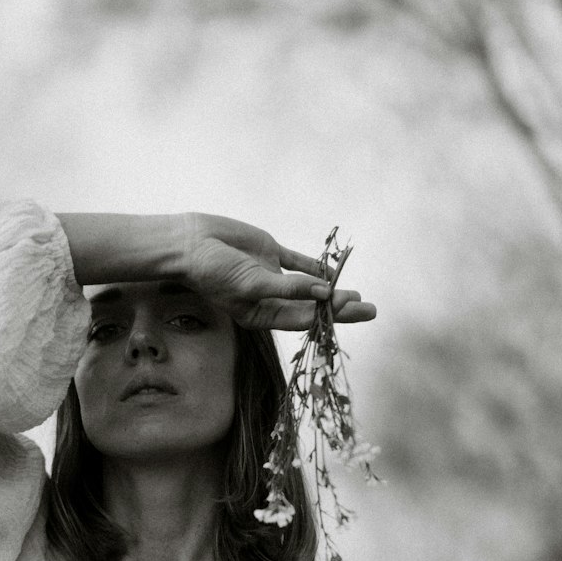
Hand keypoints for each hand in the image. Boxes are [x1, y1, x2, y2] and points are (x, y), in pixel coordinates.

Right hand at [177, 212, 376, 330]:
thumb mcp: (252, 284)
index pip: (303, 319)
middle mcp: (269, 299)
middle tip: (371, 309)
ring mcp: (271, 276)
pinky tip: (334, 270)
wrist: (190, 241)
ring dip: (331, 288)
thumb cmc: (213, 270)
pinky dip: (315, 266)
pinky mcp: (269, 254)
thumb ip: (288, 288)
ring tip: (358, 295)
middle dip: (340, 308)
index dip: (328, 315)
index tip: (351, 308)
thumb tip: (324, 292)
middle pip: (312, 306)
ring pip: (309, 285)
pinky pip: (298, 262)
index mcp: (261, 315)